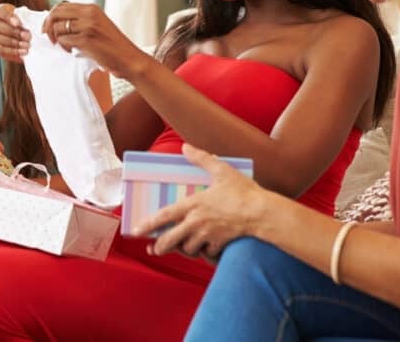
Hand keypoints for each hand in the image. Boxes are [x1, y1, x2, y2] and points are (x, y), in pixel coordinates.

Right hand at [0, 3, 30, 63]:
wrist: (27, 39)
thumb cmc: (29, 26)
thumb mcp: (32, 21)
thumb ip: (32, 21)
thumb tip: (37, 28)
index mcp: (3, 11)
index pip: (0, 11)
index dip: (8, 17)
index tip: (18, 24)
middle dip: (13, 32)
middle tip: (27, 37)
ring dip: (13, 42)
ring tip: (26, 45)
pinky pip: (0, 49)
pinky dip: (12, 51)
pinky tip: (23, 52)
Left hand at [41, 2, 148, 77]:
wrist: (129, 58)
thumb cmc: (112, 46)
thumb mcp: (97, 25)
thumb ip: (80, 21)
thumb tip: (56, 22)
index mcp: (91, 8)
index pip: (62, 6)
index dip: (51, 17)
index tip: (48, 27)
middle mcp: (89, 13)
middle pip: (56, 13)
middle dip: (47, 26)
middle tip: (50, 38)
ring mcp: (88, 25)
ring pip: (57, 27)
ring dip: (58, 39)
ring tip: (66, 47)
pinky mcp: (86, 39)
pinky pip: (64, 40)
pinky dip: (64, 47)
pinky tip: (72, 51)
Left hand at [133, 144, 265, 259]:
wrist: (263, 214)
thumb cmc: (243, 192)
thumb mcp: (222, 171)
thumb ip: (202, 158)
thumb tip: (186, 147)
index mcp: (193, 205)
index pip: (164, 216)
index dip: (148, 224)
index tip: (136, 231)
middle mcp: (197, 223)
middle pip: (171, 239)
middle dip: (161, 246)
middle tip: (154, 249)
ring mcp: (208, 235)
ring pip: (188, 248)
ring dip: (184, 248)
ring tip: (182, 246)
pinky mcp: (220, 244)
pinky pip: (207, 253)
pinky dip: (204, 252)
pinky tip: (205, 249)